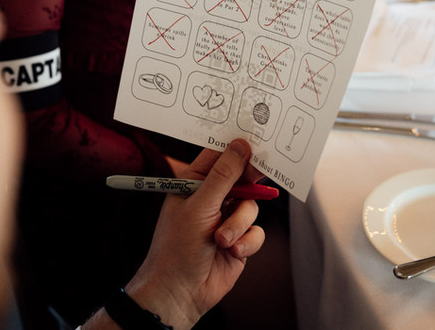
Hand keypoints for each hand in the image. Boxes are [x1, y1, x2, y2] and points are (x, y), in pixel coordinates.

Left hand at [124, 139, 265, 329]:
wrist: (180, 294)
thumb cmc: (177, 248)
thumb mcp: (199, 206)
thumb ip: (223, 176)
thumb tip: (240, 146)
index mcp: (194, 183)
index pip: (218, 156)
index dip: (236, 147)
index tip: (256, 141)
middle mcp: (211, 198)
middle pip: (241, 178)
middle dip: (248, 186)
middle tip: (256, 182)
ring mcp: (226, 219)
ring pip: (251, 207)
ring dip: (239, 224)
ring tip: (222, 240)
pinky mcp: (239, 240)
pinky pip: (256, 231)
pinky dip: (246, 242)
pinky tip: (231, 252)